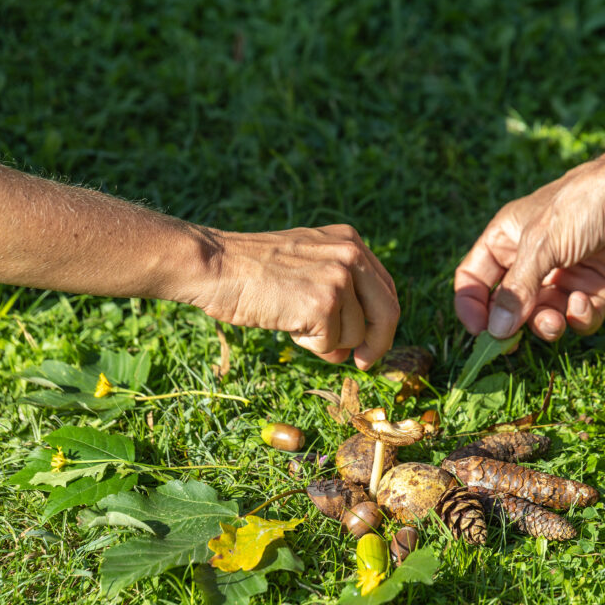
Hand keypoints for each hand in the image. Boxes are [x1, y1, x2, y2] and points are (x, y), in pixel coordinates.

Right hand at [199, 225, 398, 369]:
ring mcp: (338, 279)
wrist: (216, 266)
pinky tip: (286, 323)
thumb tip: (356, 345)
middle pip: (388, 313)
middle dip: (378, 344)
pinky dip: (309, 345)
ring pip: (356, 335)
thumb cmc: (252, 270)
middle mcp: (351, 255)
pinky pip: (331, 345)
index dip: (382, 321)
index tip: (373, 343)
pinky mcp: (323, 304)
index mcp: (350, 241)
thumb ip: (338, 289)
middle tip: (363, 363)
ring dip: (328, 342)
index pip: (385, 288)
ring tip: (294, 320)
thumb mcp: (306, 262)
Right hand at [454, 158, 604, 341]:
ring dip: (545, 326)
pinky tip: (583, 302)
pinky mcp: (593, 292)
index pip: (475, 280)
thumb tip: (495, 332)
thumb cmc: (582, 205)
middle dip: (511, 325)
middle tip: (512, 343)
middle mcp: (531, 262)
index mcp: (506, 241)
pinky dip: (577, 318)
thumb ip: (517, 290)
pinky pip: (576, 320)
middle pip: (507, 308)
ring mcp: (562, 279)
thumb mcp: (540, 244)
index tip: (478, 331)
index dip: (471, 306)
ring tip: (554, 321)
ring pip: (542, 319)